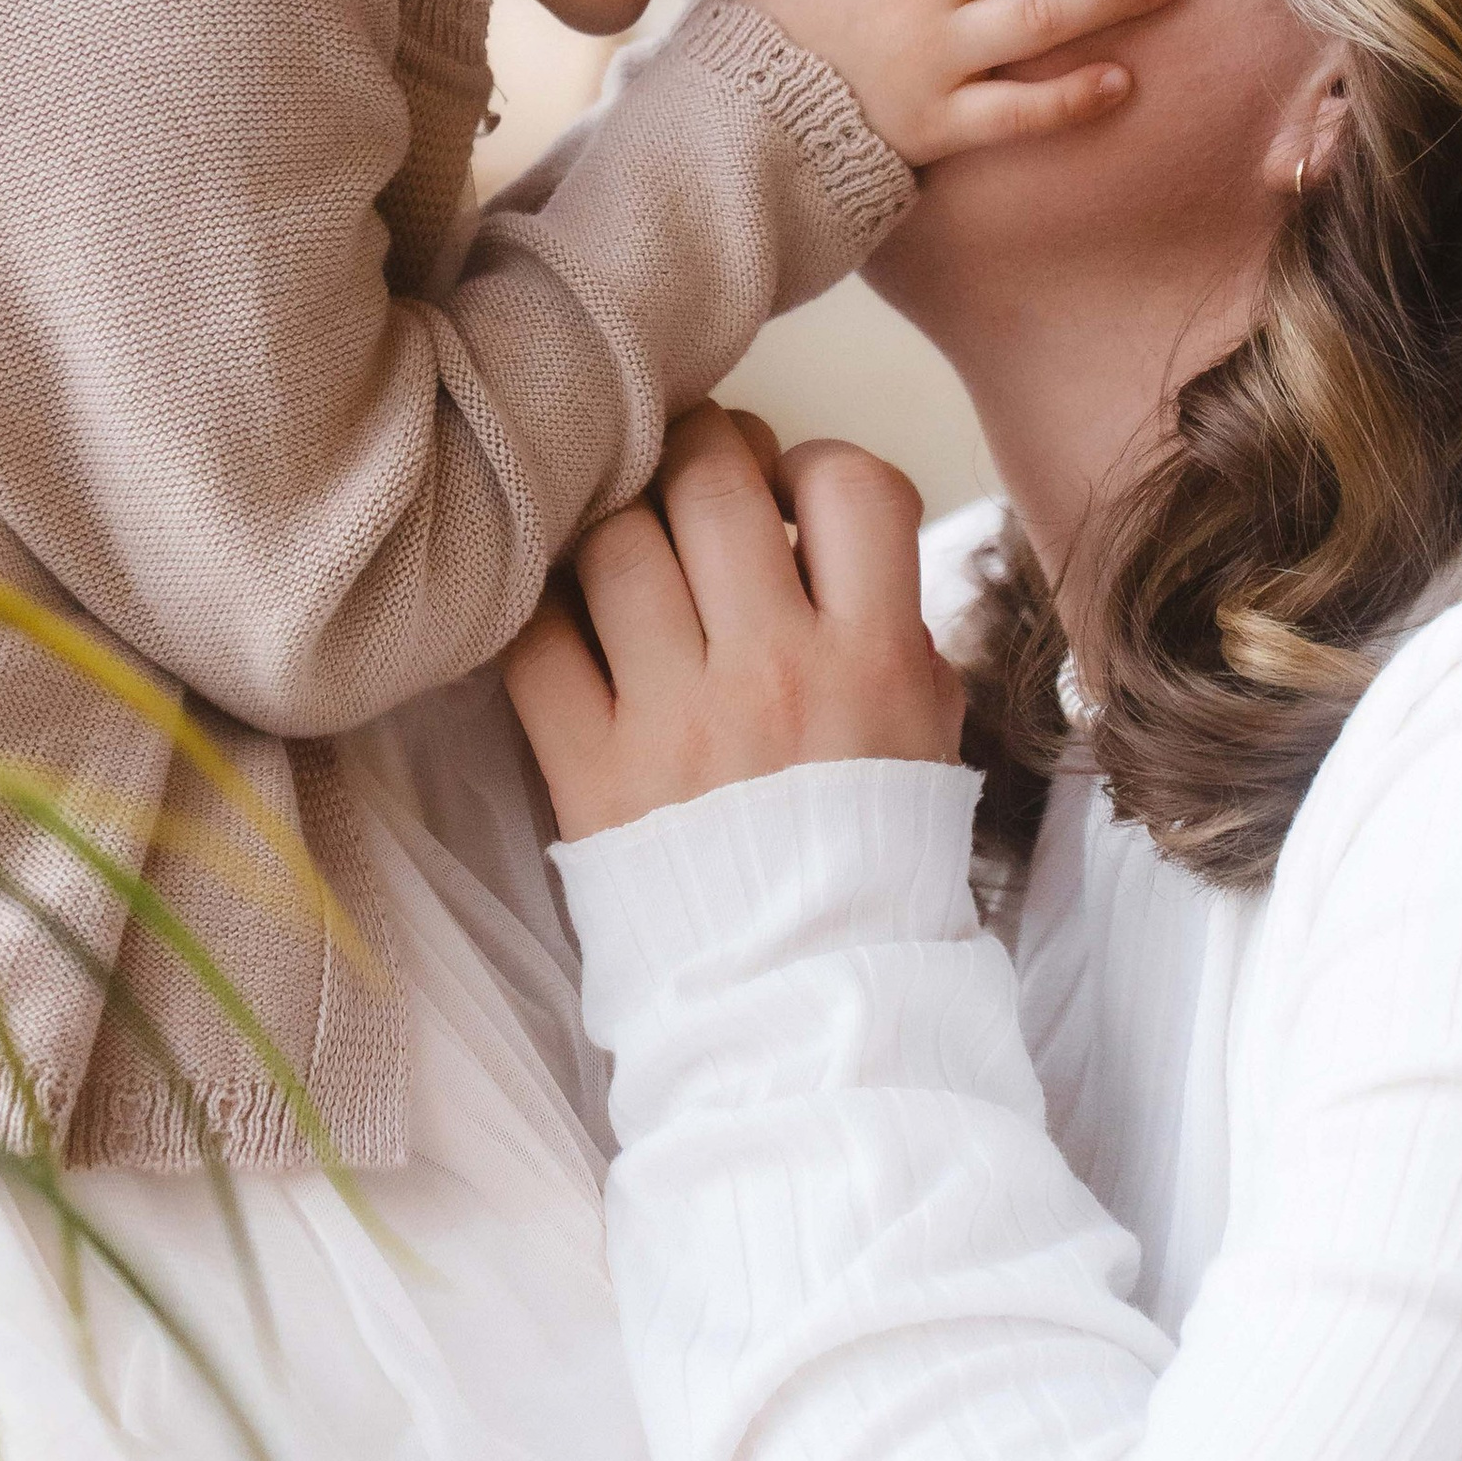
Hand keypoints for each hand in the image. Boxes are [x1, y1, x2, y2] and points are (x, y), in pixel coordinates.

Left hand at [504, 406, 963, 840]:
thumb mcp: (928, 730)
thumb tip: (819, 526)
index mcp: (874, 659)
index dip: (811, 465)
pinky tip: (571, 626)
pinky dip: (541, 616)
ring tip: (631, 559)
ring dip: (618, 529)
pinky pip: (533, 642)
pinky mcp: (589, 773)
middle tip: (692, 488)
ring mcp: (674, 721)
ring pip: (612, 542)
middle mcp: (774, 675)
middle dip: (699, 457)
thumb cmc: (873, 858)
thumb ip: (892, 620)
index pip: (848, 482)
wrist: (810, 1003)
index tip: (793, 500)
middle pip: (710, 481)